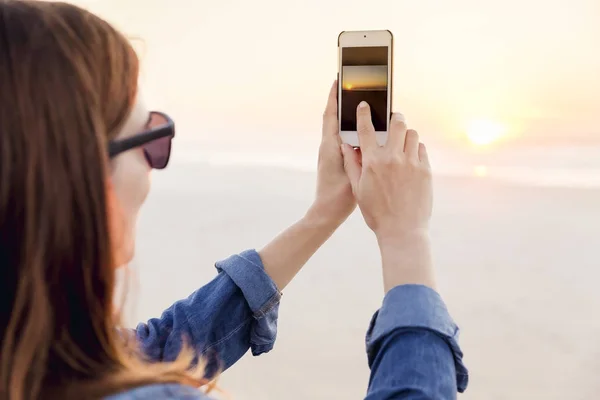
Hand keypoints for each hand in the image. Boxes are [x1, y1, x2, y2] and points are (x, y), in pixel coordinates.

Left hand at [308, 81, 356, 223]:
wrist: (328, 212)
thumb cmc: (338, 194)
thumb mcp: (350, 171)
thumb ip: (355, 153)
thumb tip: (364, 135)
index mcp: (330, 145)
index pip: (330, 114)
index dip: (333, 96)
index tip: (337, 80)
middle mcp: (330, 146)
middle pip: (336, 118)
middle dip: (343, 101)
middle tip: (353, 85)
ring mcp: (334, 153)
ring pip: (342, 128)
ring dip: (349, 115)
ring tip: (362, 102)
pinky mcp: (340, 160)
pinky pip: (347, 139)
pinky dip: (355, 130)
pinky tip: (368, 128)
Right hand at [340, 102, 431, 239]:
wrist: (402, 231)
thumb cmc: (377, 213)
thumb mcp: (358, 189)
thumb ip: (352, 165)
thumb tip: (346, 146)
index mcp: (372, 162)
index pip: (366, 129)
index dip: (364, 114)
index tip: (364, 105)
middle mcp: (392, 158)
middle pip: (396, 123)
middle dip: (394, 117)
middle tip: (392, 119)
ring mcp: (411, 163)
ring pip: (412, 134)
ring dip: (406, 134)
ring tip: (402, 142)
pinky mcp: (425, 170)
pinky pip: (422, 149)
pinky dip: (416, 149)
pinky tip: (411, 157)